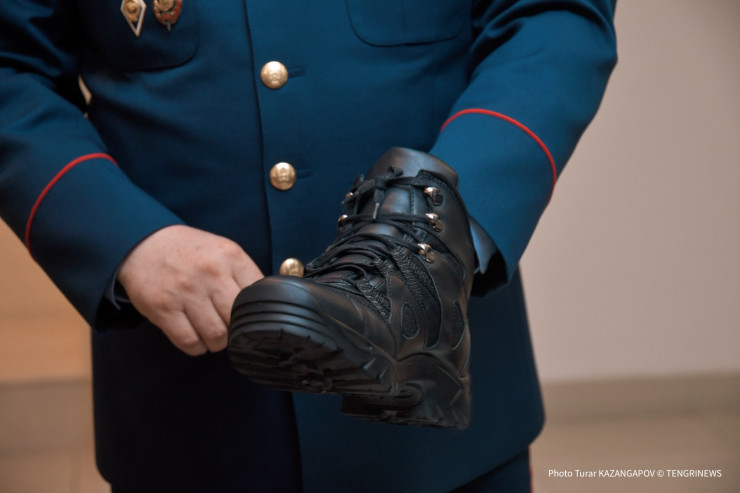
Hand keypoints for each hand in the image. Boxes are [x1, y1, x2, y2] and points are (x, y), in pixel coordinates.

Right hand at [117, 225, 262, 355]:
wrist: (143, 242)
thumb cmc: (189, 251)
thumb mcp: (222, 250)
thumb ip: (244, 274)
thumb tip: (267, 304)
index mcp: (231, 256)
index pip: (259, 296)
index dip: (256, 312)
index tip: (249, 317)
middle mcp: (210, 272)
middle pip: (238, 320)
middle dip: (236, 331)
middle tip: (229, 328)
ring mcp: (185, 291)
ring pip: (216, 336)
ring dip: (217, 343)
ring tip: (212, 335)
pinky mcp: (163, 308)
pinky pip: (189, 342)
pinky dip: (197, 347)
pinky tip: (196, 337)